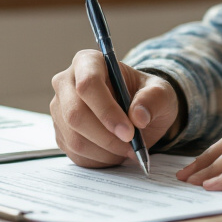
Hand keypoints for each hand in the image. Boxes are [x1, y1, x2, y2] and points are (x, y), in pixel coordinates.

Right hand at [50, 49, 180, 168]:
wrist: (136, 112)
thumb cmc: (145, 96)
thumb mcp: (161, 92)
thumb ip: (153, 99)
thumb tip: (138, 116)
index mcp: (88, 62)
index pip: (88, 84)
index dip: (106, 110)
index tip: (129, 132)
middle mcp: (66, 83)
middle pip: (75, 114)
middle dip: (106, 136)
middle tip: (132, 146)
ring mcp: (60, 110)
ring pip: (75, 138)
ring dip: (106, 151)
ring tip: (128, 148)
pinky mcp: (60, 133)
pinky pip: (75, 154)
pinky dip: (100, 159)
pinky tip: (115, 151)